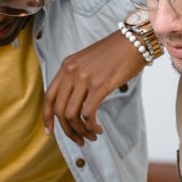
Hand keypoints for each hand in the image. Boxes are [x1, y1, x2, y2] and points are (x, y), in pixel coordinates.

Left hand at [42, 30, 143, 144]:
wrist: (134, 41)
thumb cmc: (114, 53)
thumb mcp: (87, 62)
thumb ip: (77, 78)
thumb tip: (74, 105)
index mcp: (66, 67)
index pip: (49, 97)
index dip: (47, 117)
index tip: (50, 132)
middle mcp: (71, 72)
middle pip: (59, 110)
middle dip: (67, 130)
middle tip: (78, 140)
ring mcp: (84, 79)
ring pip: (72, 115)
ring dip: (81, 131)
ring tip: (91, 136)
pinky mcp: (99, 85)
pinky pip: (88, 114)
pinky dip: (91, 126)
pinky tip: (99, 129)